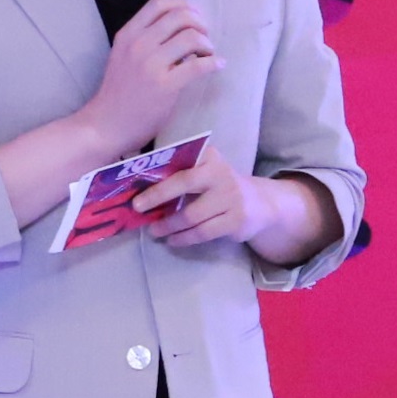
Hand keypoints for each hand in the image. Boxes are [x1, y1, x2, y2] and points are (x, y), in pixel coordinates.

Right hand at [83, 0, 217, 155]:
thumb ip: (144, 40)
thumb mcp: (122, 56)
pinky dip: (213, 63)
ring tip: (208, 53)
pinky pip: (198, 66)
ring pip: (191, 37)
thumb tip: (178, 30)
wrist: (106, 125)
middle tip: (205, 36)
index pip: (158, 4)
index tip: (194, 14)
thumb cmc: (117, 93)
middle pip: (180, 16)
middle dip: (200, 23)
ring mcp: (151, 65)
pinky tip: (217, 65)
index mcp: (127, 35)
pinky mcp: (165, 86)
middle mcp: (139, 44)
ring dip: (207, 43)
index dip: (182, 4)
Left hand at [133, 158, 339, 262]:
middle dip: (158, 196)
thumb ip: (181, 173)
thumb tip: (140, 184)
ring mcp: (231, 198)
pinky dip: (184, 238)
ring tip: (154, 230)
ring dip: (169, 225)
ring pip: (191, 215)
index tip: (135, 183)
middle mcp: (221, 173)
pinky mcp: (236, 221)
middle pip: (184, 183)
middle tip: (138, 208)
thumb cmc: (219, 186)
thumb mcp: (205, 172)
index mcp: (209, 157)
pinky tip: (172, 240)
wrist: (261, 204)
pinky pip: (203, 232)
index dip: (158, 171)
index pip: (180, 161)